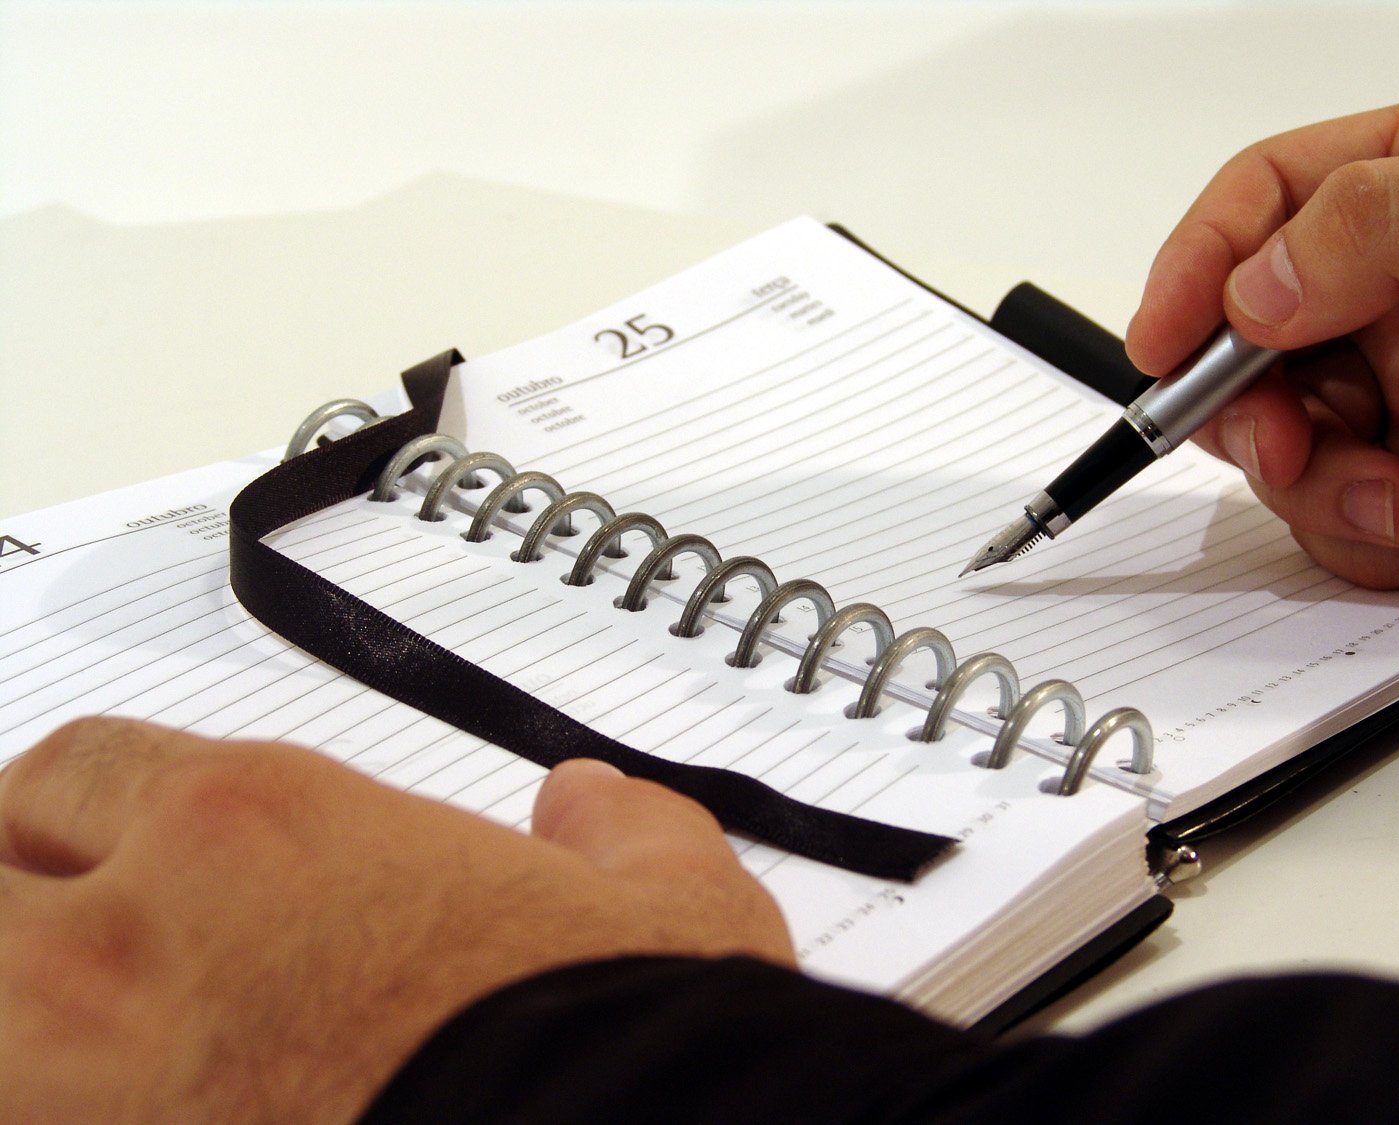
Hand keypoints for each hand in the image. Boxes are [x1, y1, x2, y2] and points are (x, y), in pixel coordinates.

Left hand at [0, 718, 791, 1120]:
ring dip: (18, 1018)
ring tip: (71, 1042)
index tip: (100, 842)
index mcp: (257, 832)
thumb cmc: (617, 1049)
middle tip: (48, 924)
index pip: (80, 771)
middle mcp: (142, 950)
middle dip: (4, 890)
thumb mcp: (668, 907)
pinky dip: (59, 1112)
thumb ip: (628, 834)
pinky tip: (116, 1114)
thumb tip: (597, 805)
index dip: (80, 806)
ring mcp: (98, 1095)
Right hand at [1126, 89, 1398, 588]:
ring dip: (1329, 499)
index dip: (1194, 269)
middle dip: (1251, 416)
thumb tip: (1256, 291)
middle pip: (1251, 347)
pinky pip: (1356, 526)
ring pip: (1292, 453)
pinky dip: (1388, 552)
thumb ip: (1385, 223)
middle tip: (1282, 449)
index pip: (1265, 200)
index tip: (1159, 345)